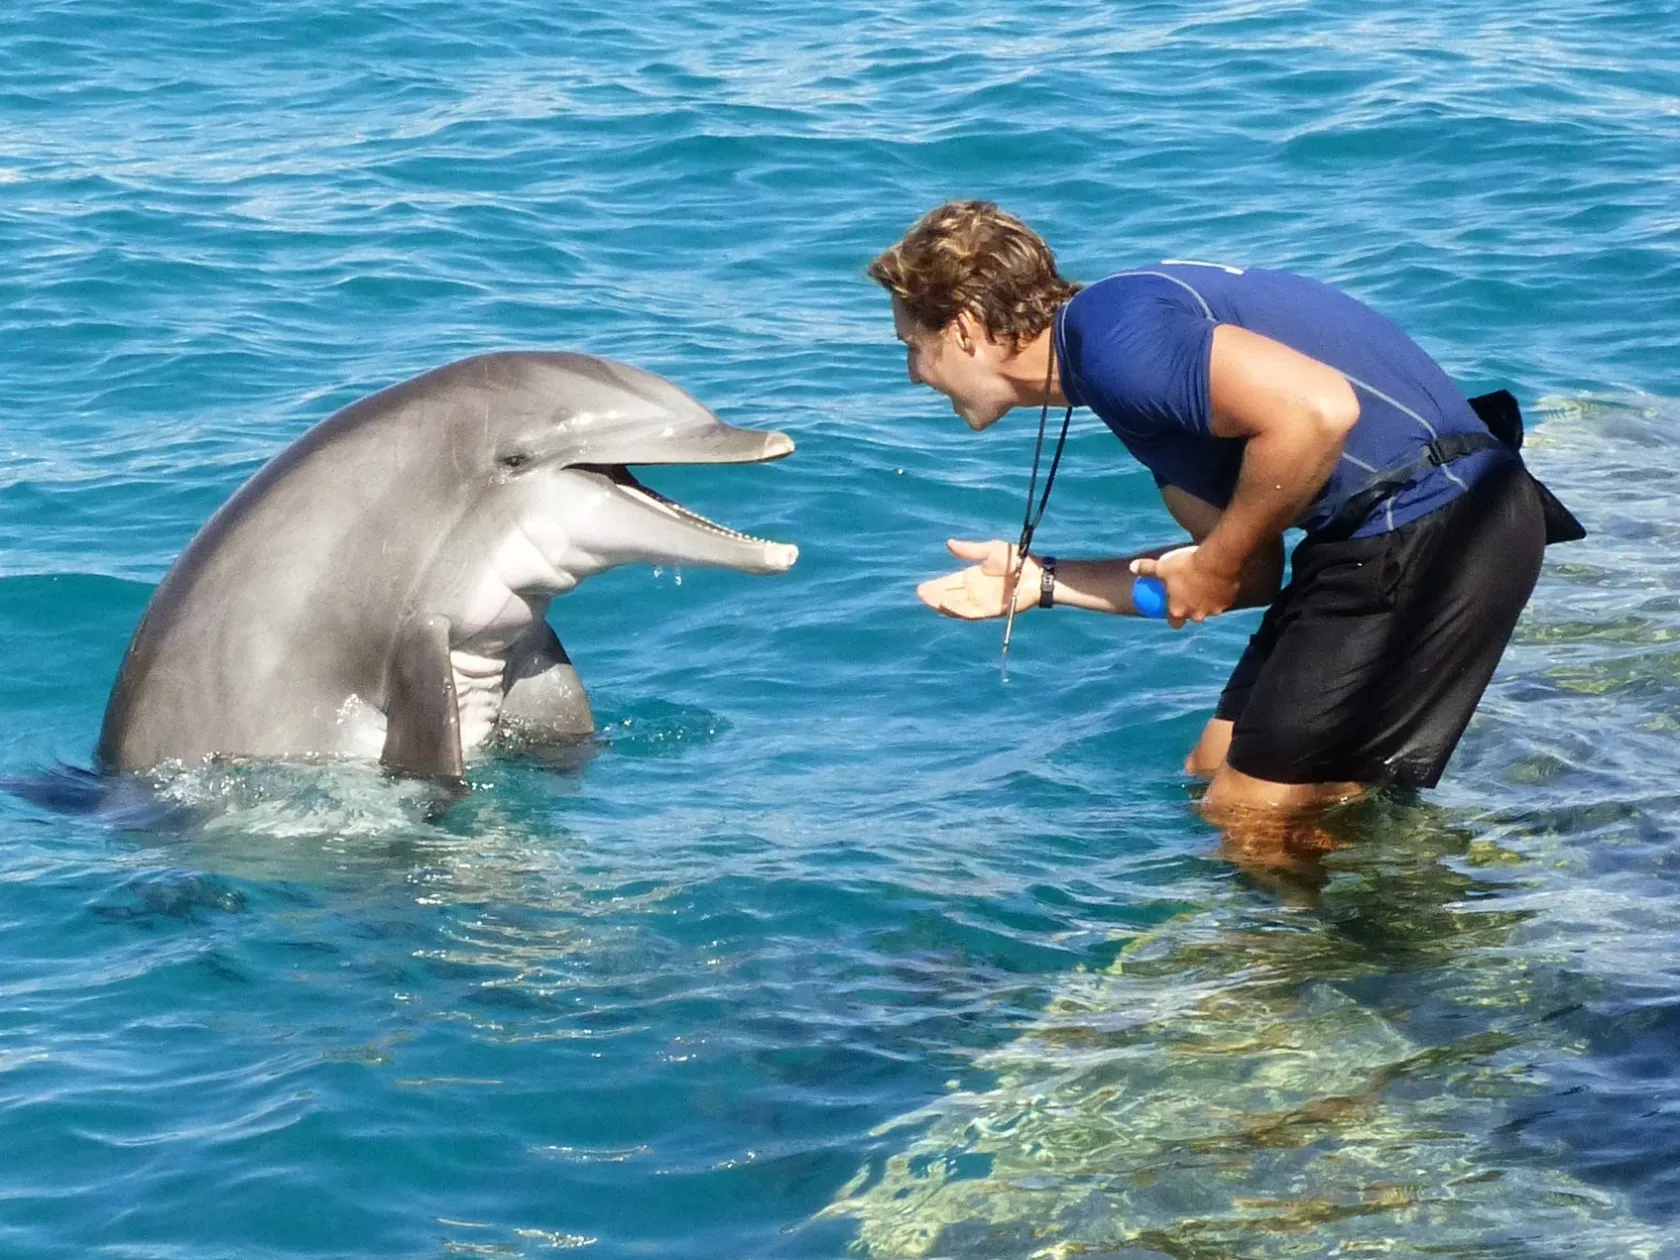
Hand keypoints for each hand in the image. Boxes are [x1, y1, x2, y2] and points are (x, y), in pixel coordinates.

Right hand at [917, 538, 1040, 619]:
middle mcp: (976, 591)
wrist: (1037, 572)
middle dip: (934, 595)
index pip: (950, 582)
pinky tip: (944, 603)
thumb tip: (948, 543)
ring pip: (956, 605)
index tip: (921, 587)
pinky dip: (955, 609)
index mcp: (974, 577)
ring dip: (941, 603)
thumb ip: (969, 550)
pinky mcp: (990, 610)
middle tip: (919, 593)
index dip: (936, 584)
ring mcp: (982, 602)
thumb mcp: (990, 550)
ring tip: (927, 599)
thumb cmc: (1018, 559)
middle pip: (950, 595)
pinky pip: (969, 612)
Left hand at [1129, 545, 1238, 628]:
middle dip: (1191, 610)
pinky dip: (1219, 594)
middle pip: (1193, 616)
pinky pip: (1222, 600)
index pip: (1174, 622)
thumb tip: (1132, 567)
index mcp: (1179, 610)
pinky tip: (1218, 582)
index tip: (1172, 608)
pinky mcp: (1228, 601)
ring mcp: (1213, 610)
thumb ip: (1147, 569)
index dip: (1172, 617)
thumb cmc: (1186, 566)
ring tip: (1205, 587)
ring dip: (1206, 602)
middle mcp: (1196, 614)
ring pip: (1209, 609)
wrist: (1217, 561)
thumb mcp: (1163, 566)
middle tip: (1190, 596)